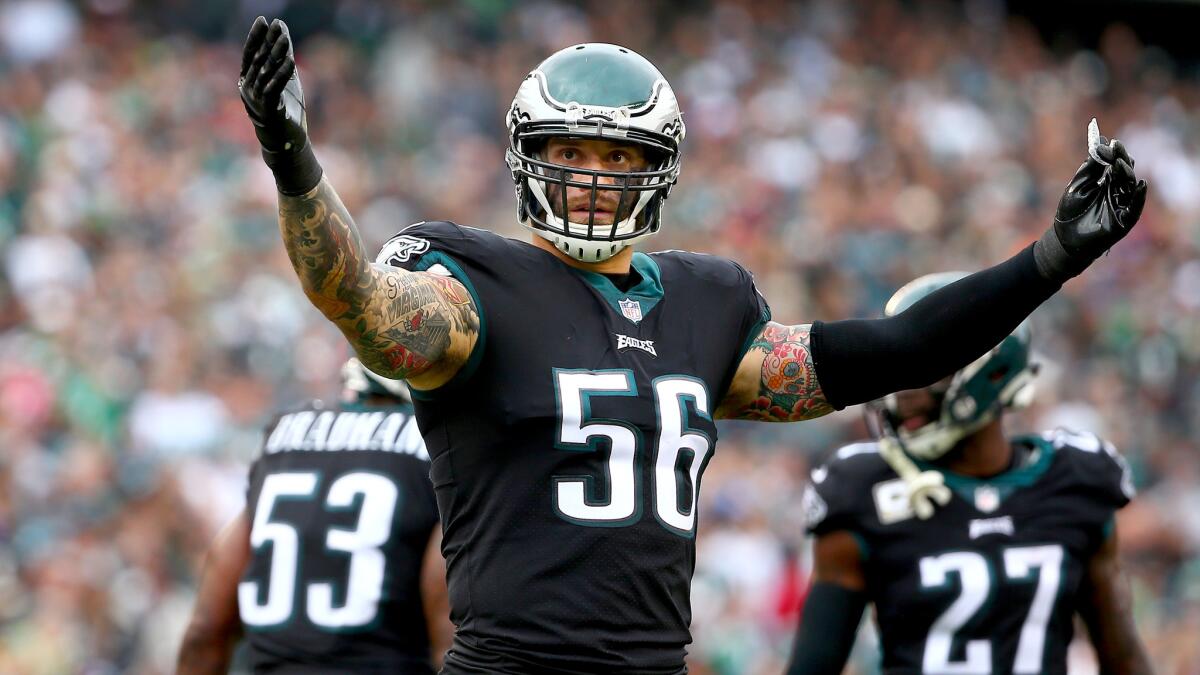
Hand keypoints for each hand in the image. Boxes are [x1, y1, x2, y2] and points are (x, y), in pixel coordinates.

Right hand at [238, 17, 306, 153]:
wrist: (286, 142)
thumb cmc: (285, 109)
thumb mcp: (285, 79)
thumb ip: (283, 56)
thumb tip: (282, 32)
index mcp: (248, 80)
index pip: (250, 54)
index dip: (256, 36)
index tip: (263, 20)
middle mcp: (248, 89)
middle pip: (258, 60)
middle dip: (267, 41)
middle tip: (276, 25)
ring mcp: (255, 100)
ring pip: (265, 73)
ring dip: (276, 54)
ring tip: (284, 39)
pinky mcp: (267, 110)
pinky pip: (273, 88)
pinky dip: (281, 74)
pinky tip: (290, 61)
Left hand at [1035, 122, 1147, 281]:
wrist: (1064, 238)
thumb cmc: (1070, 212)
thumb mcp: (1077, 186)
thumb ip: (1089, 168)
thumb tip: (1099, 144)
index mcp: (1105, 182)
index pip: (1114, 164)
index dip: (1113, 153)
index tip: (1110, 142)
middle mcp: (1116, 191)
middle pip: (1124, 172)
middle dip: (1121, 160)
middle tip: (1117, 149)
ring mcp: (1121, 205)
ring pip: (1130, 186)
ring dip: (1127, 174)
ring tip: (1121, 163)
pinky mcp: (1124, 220)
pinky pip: (1135, 207)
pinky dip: (1139, 196)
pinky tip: (1141, 184)